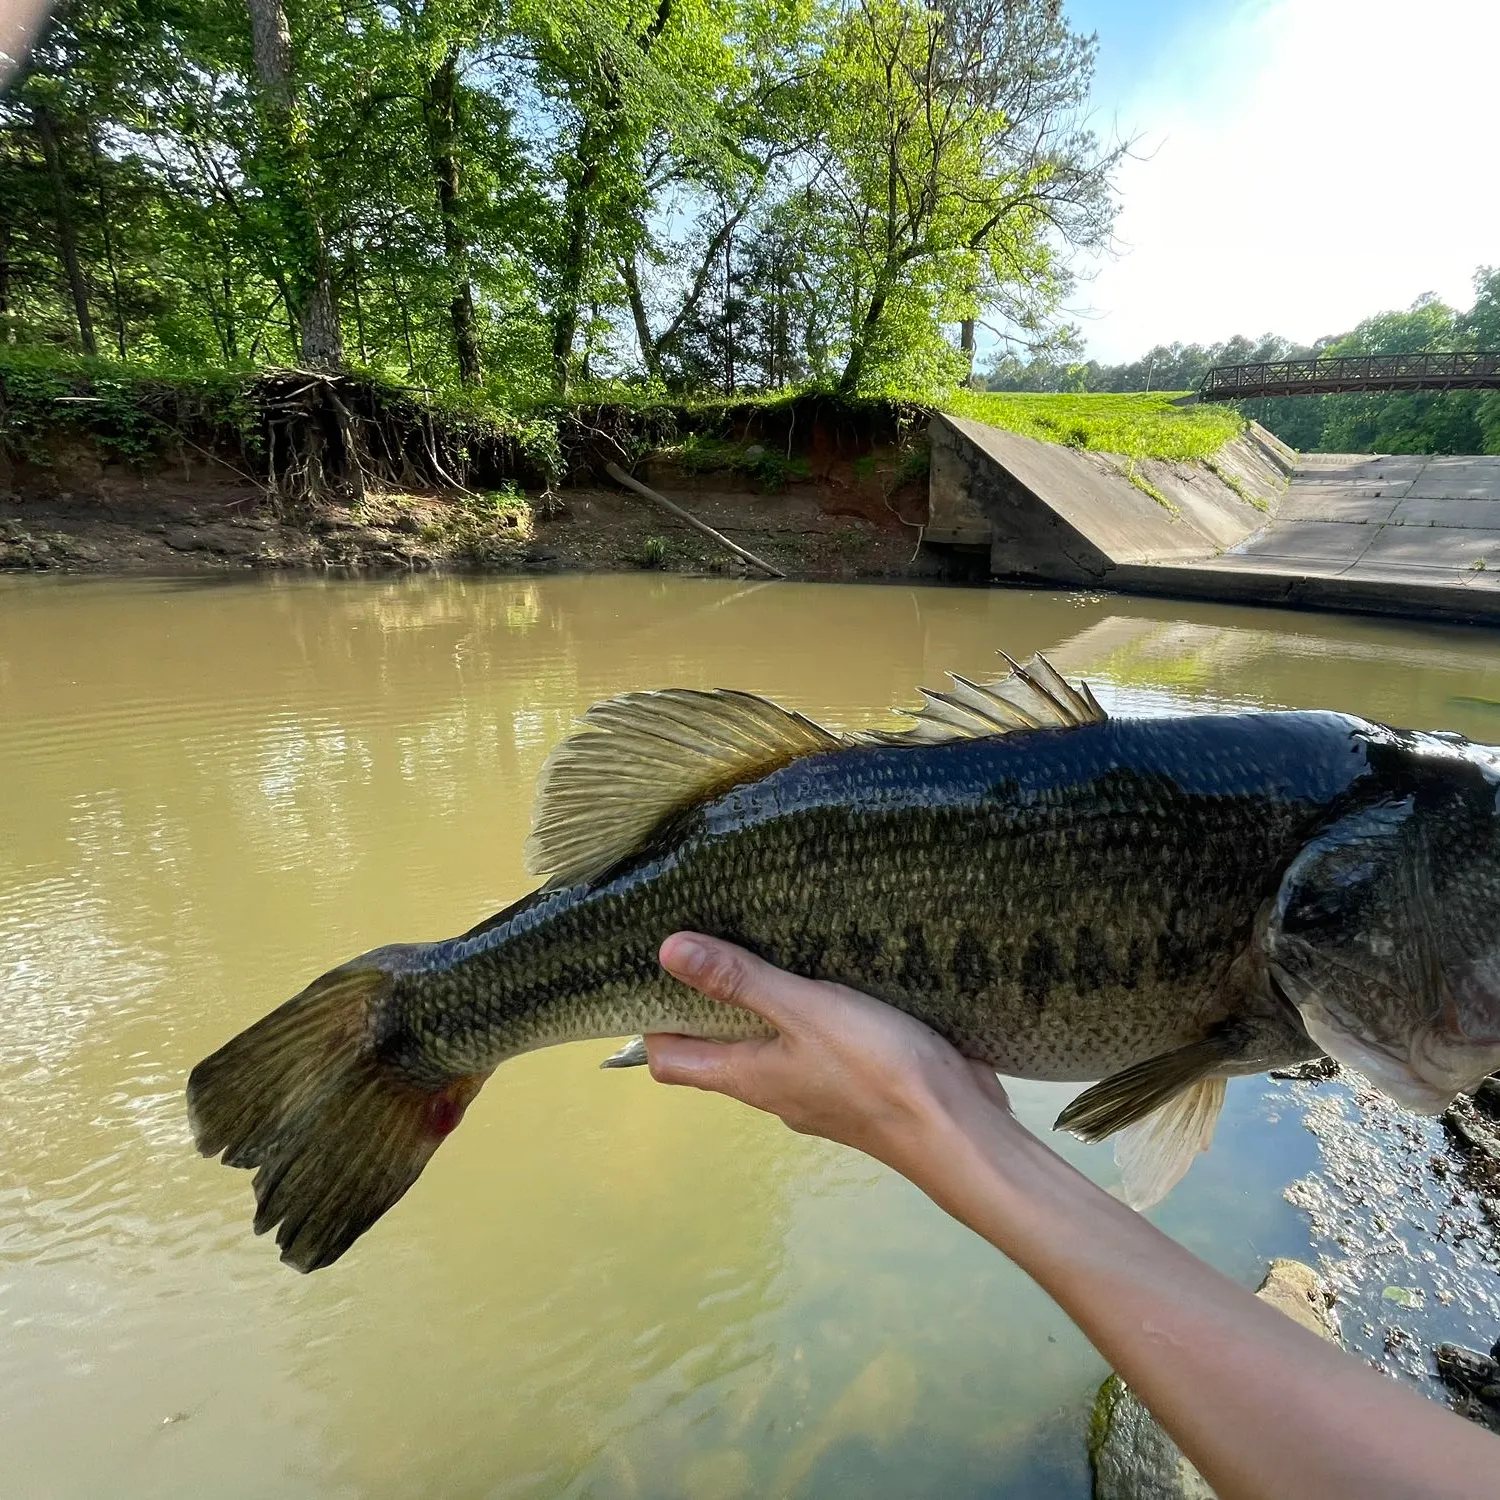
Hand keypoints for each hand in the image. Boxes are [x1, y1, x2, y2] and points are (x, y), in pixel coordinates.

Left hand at [647, 933, 1015, 1181]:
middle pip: (717, 1050)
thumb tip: (666, 951)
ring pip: (770, 1045)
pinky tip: (829, 972)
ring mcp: (816, 1088)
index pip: (670, 1061)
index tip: (653, 968)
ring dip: (763, 1003)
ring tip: (766, 941)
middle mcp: (773, 1089)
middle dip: (707, 1001)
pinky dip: (810, 1011)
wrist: (960, 1128)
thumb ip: (740, 982)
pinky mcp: (856, 1080)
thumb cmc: (876, 1070)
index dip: (653, 1020)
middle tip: (709, 935)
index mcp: (746, 1077)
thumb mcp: (804, 1012)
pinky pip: (816, 1043)